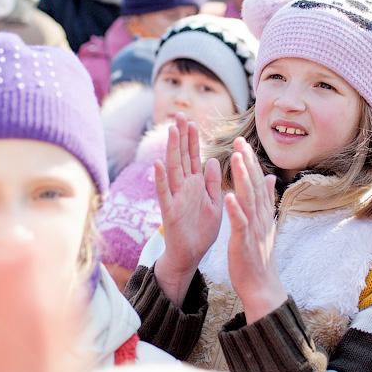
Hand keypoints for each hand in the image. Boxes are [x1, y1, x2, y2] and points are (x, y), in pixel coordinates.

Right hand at [154, 114, 223, 306]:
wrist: (190, 255)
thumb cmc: (202, 230)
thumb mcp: (213, 203)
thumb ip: (211, 182)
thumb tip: (211, 160)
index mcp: (196, 185)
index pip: (194, 157)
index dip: (193, 140)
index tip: (193, 121)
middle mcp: (184, 187)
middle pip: (182, 157)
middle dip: (182, 137)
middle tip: (180, 116)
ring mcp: (175, 197)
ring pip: (173, 169)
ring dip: (172, 150)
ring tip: (171, 131)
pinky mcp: (169, 211)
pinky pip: (164, 193)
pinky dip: (161, 179)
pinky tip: (157, 164)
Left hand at [225, 137, 286, 322]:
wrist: (260, 284)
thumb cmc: (258, 254)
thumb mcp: (264, 223)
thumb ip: (267, 200)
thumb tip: (271, 178)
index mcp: (262, 212)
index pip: (257, 182)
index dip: (250, 162)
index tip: (242, 143)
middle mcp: (260, 216)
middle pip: (254, 185)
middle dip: (247, 163)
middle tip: (239, 141)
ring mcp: (253, 228)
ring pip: (248, 199)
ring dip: (243, 178)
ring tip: (237, 159)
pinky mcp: (244, 242)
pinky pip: (239, 223)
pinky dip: (235, 210)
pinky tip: (228, 196)